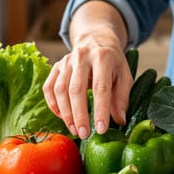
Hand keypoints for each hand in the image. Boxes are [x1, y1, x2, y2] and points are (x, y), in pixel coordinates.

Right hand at [42, 0, 131, 139]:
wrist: (96, 39)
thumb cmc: (112, 61)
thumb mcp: (124, 75)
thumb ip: (122, 97)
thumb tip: (119, 120)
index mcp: (103, 58)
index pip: (101, 87)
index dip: (100, 110)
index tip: (101, 129)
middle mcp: (82, 57)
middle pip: (77, 89)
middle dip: (80, 115)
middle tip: (84, 134)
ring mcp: (66, 61)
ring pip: (60, 90)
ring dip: (66, 113)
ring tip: (74, 130)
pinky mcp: (56, 67)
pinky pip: (49, 88)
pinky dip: (53, 105)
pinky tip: (62, 117)